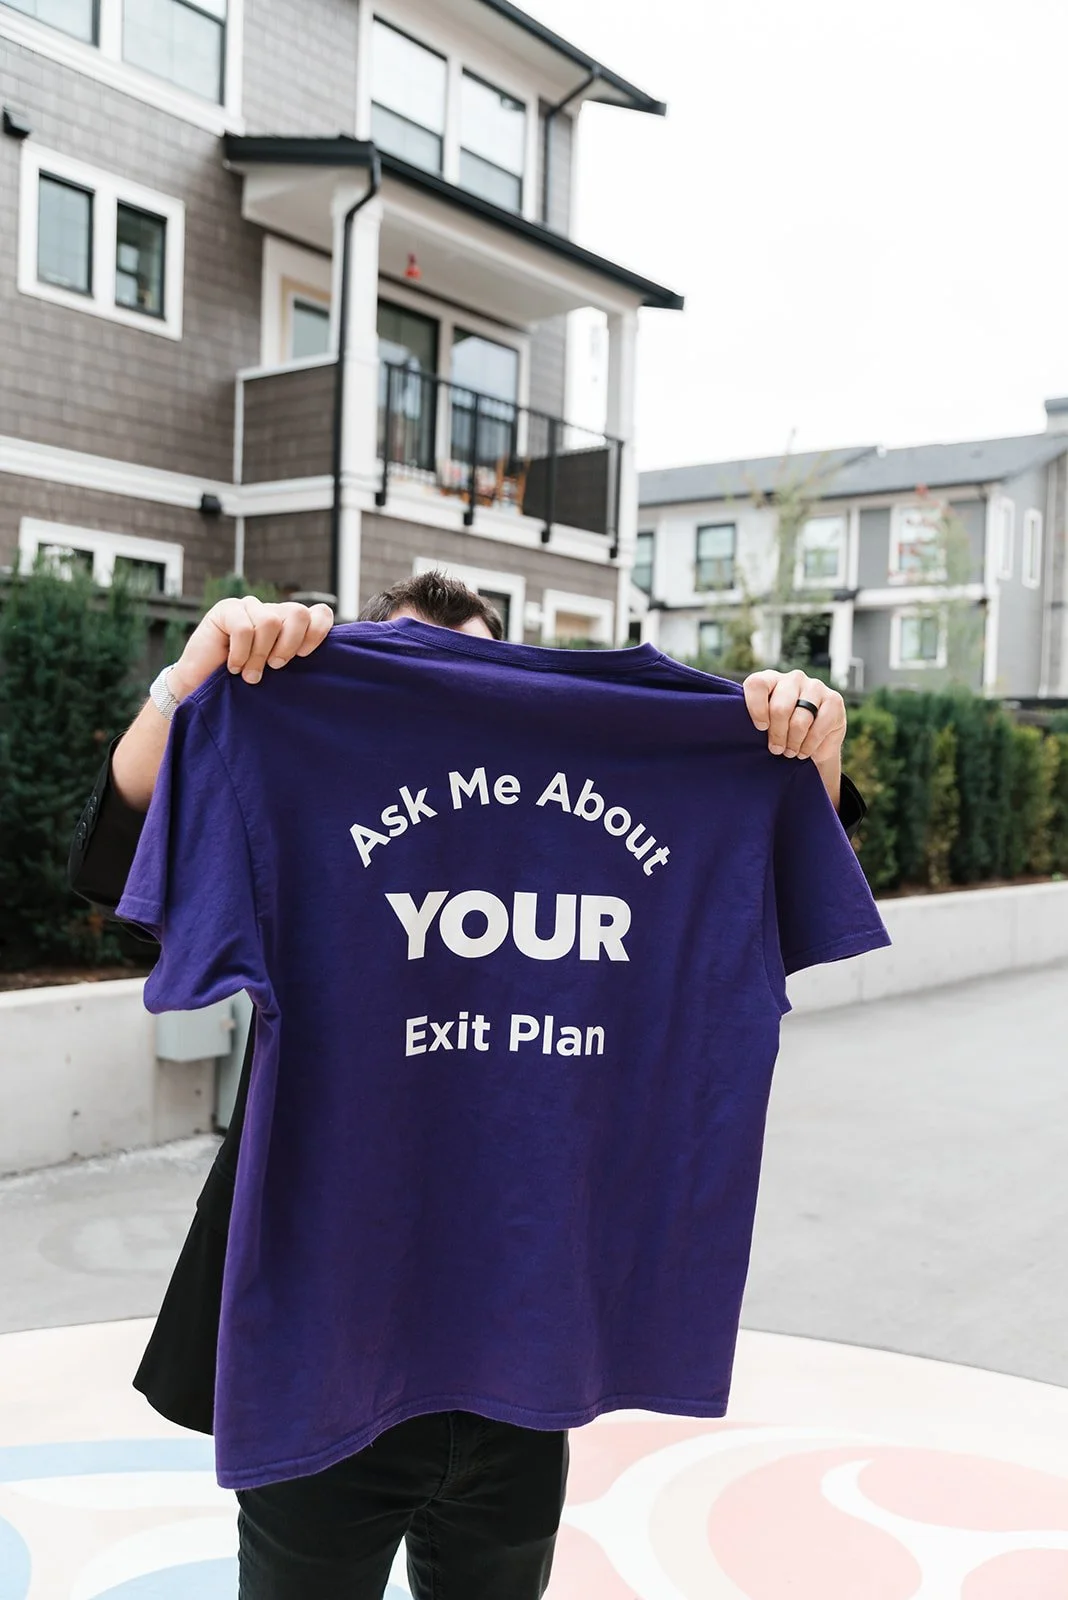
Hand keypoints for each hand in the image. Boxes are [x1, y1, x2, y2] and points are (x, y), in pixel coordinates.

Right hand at [169, 597, 334, 698]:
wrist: (201, 690)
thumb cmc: (243, 685)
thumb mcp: (277, 674)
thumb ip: (297, 660)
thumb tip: (328, 659)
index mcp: (290, 626)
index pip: (319, 613)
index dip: (318, 632)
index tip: (304, 657)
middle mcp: (272, 612)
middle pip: (298, 613)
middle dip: (289, 644)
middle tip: (276, 666)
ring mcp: (248, 608)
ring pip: (270, 622)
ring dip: (259, 655)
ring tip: (249, 674)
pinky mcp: (226, 610)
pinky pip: (244, 628)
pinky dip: (240, 653)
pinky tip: (232, 666)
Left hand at [741, 669, 846, 767]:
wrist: (813, 744)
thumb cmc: (781, 733)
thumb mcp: (764, 725)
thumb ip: (753, 721)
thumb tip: (738, 729)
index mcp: (771, 679)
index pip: (757, 684)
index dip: (756, 709)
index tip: (760, 728)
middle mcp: (793, 678)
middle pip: (780, 707)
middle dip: (777, 735)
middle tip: (776, 749)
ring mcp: (815, 687)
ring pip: (800, 719)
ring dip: (794, 743)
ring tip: (790, 752)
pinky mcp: (834, 700)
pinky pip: (819, 726)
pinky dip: (810, 745)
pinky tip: (805, 751)